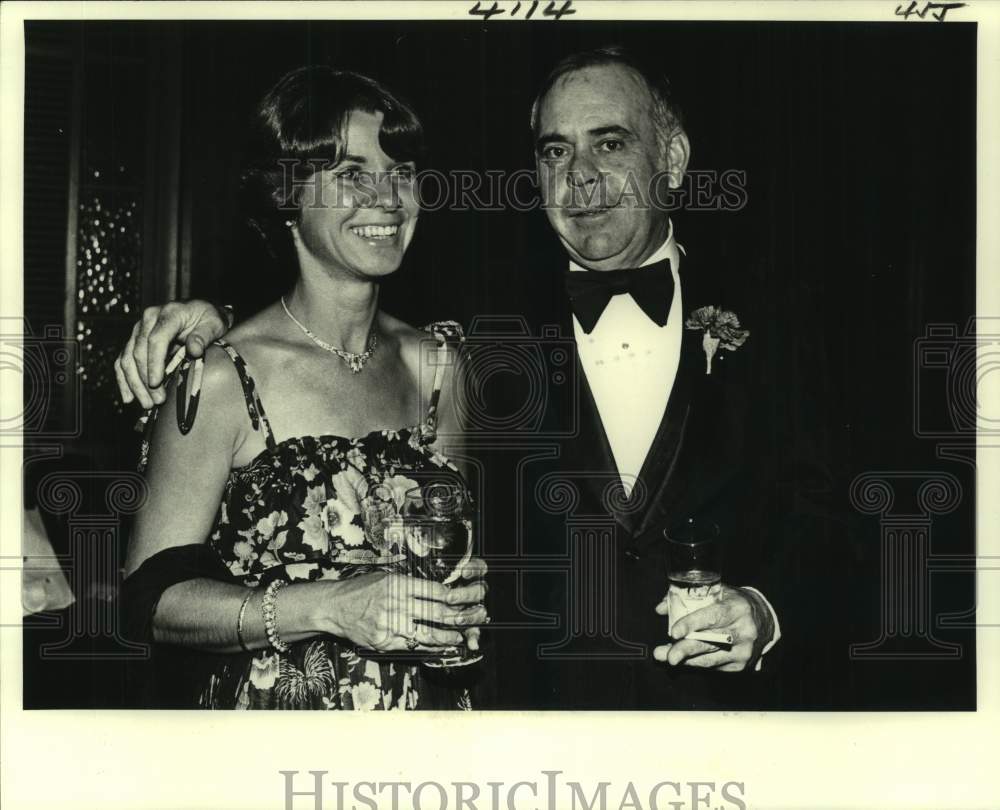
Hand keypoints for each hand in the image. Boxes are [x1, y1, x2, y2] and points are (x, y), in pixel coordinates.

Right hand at [114, 300, 229, 408]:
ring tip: (147, 404)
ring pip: (127, 358)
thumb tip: (194, 349)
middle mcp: (148, 320)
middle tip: (157, 401)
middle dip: (145, 379)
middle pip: (138, 351)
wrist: (200, 312)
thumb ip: (204, 335)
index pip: (156, 339)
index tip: (156, 384)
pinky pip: (123, 361)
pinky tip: (129, 398)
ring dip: (134, 384)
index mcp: (169, 313)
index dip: (154, 363)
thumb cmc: (208, 319)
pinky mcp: (134, 341)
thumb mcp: (214, 323)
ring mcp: (139, 330)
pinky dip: (124, 380)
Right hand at [324, 570, 488, 653]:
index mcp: (398, 584)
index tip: (469, 599)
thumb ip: (410, 585)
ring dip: (448, 637)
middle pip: (436, 612)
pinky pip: (412, 646)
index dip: (456, 597)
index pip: (436, 592)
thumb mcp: (386, 577)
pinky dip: (429, 648)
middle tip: (475, 619)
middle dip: (460, 616)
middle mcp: (395, 603)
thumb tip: (440, 591)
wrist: (334, 606)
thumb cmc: (362, 590)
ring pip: (427, 633)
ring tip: (460, 637)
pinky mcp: (384, 642)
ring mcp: (390, 624)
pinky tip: (440, 647)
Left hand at [652, 584, 766, 672]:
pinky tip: (684, 659)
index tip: (674, 632)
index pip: (713, 616)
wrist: (764, 622)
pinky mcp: (740, 665)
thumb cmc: (733, 604)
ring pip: (710, 659)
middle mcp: (743, 631)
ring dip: (686, 660)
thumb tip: (661, 608)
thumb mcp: (716, 593)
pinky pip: (713, 666)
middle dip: (686, 650)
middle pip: (710, 642)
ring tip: (666, 657)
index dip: (692, 624)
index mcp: (737, 608)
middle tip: (667, 655)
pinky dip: (696, 663)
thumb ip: (687, 598)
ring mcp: (743, 651)